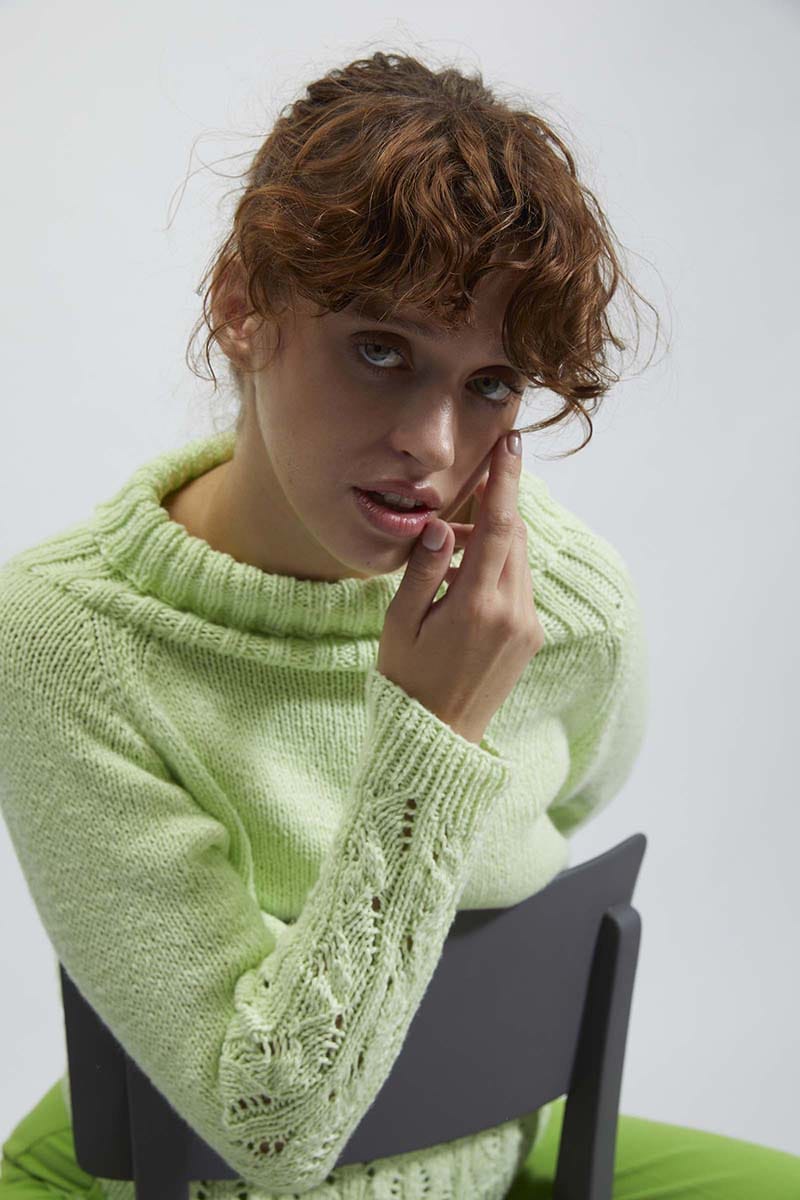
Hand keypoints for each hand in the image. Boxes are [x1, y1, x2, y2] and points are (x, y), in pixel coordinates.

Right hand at [377, 431, 544, 744]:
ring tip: (446, 557)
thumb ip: (423, 571)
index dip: (506, 481)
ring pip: (519, 561)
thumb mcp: (401, 625)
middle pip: (514, 537)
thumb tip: (441, 527)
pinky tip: (462, 585)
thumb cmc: (408, 682)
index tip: (511, 444)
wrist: (438, 740)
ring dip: (492, 544)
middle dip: (492, 511)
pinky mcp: (530, 637)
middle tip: (451, 515)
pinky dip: (497, 570)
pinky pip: (519, 586)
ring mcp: (527, 626)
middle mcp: (513, 613)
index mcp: (478, 606)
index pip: (501, 527)